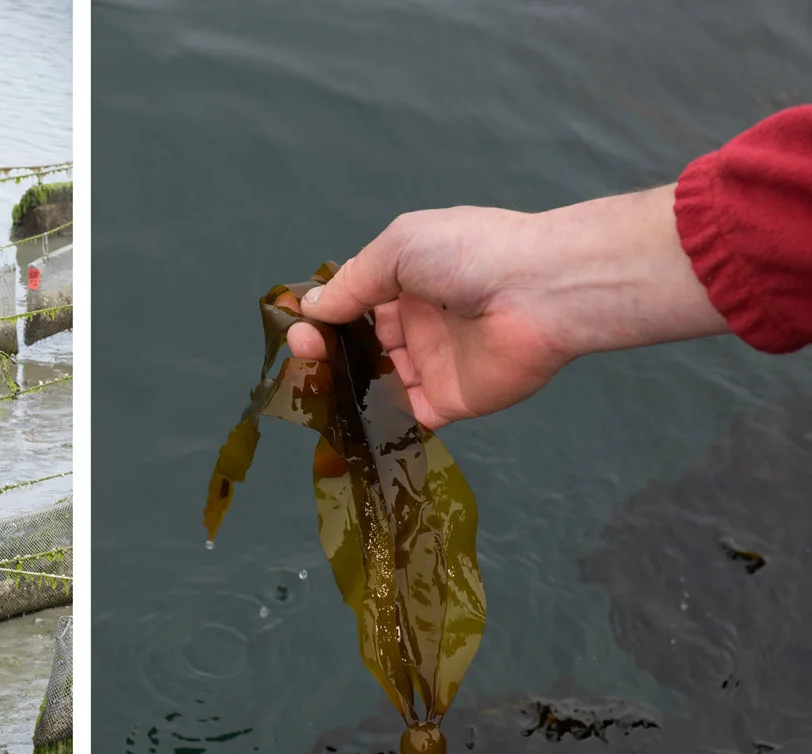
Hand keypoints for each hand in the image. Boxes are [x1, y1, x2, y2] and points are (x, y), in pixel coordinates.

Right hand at [283, 185, 727, 429]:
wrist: (540, 292)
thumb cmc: (469, 255)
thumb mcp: (398, 248)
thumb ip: (353, 282)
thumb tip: (312, 308)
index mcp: (411, 279)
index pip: (357, 300)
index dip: (326, 312)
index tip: (301, 324)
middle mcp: (420, 321)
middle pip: (360, 342)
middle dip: (325, 346)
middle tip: (303, 350)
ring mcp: (434, 363)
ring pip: (376, 379)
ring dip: (343, 381)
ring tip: (316, 379)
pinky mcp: (449, 401)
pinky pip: (404, 413)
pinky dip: (376, 416)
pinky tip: (346, 410)